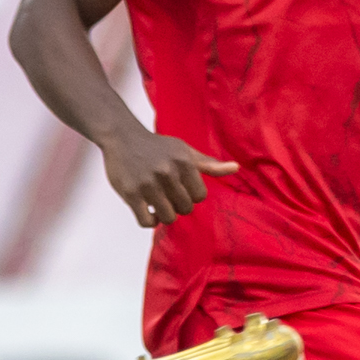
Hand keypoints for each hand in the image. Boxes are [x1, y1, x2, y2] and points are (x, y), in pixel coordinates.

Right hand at [100, 127, 239, 227]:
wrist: (123, 137)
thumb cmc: (158, 147)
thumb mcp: (185, 151)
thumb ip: (210, 164)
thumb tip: (236, 168)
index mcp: (184, 163)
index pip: (199, 197)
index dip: (191, 196)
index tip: (181, 189)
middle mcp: (167, 173)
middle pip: (185, 208)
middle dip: (178, 205)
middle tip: (168, 196)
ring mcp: (148, 184)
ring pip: (168, 217)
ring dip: (164, 215)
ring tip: (159, 204)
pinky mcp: (130, 193)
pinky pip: (146, 221)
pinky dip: (150, 221)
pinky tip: (147, 211)